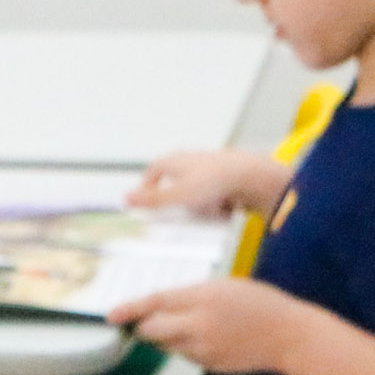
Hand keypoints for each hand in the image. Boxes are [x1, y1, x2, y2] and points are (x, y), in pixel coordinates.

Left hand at [108, 278, 307, 374]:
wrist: (289, 336)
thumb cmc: (260, 304)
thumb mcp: (225, 287)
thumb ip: (191, 296)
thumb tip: (160, 308)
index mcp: (203, 297)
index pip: (155, 302)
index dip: (130, 309)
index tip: (111, 315)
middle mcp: (198, 324)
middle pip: (151, 330)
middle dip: (145, 326)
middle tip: (149, 321)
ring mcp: (202, 348)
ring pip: (166, 345)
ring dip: (170, 336)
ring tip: (200, 326)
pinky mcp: (207, 364)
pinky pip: (185, 355)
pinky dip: (188, 347)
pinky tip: (213, 339)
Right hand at [128, 149, 287, 217]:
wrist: (248, 176)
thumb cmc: (211, 182)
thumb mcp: (175, 196)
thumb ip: (150, 200)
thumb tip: (125, 198)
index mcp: (174, 160)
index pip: (153, 171)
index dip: (148, 188)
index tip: (148, 205)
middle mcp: (190, 161)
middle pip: (174, 185)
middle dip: (178, 203)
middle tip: (181, 214)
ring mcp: (208, 167)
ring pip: (194, 192)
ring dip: (198, 206)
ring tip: (207, 211)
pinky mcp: (224, 176)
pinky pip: (212, 194)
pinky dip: (214, 204)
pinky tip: (221, 209)